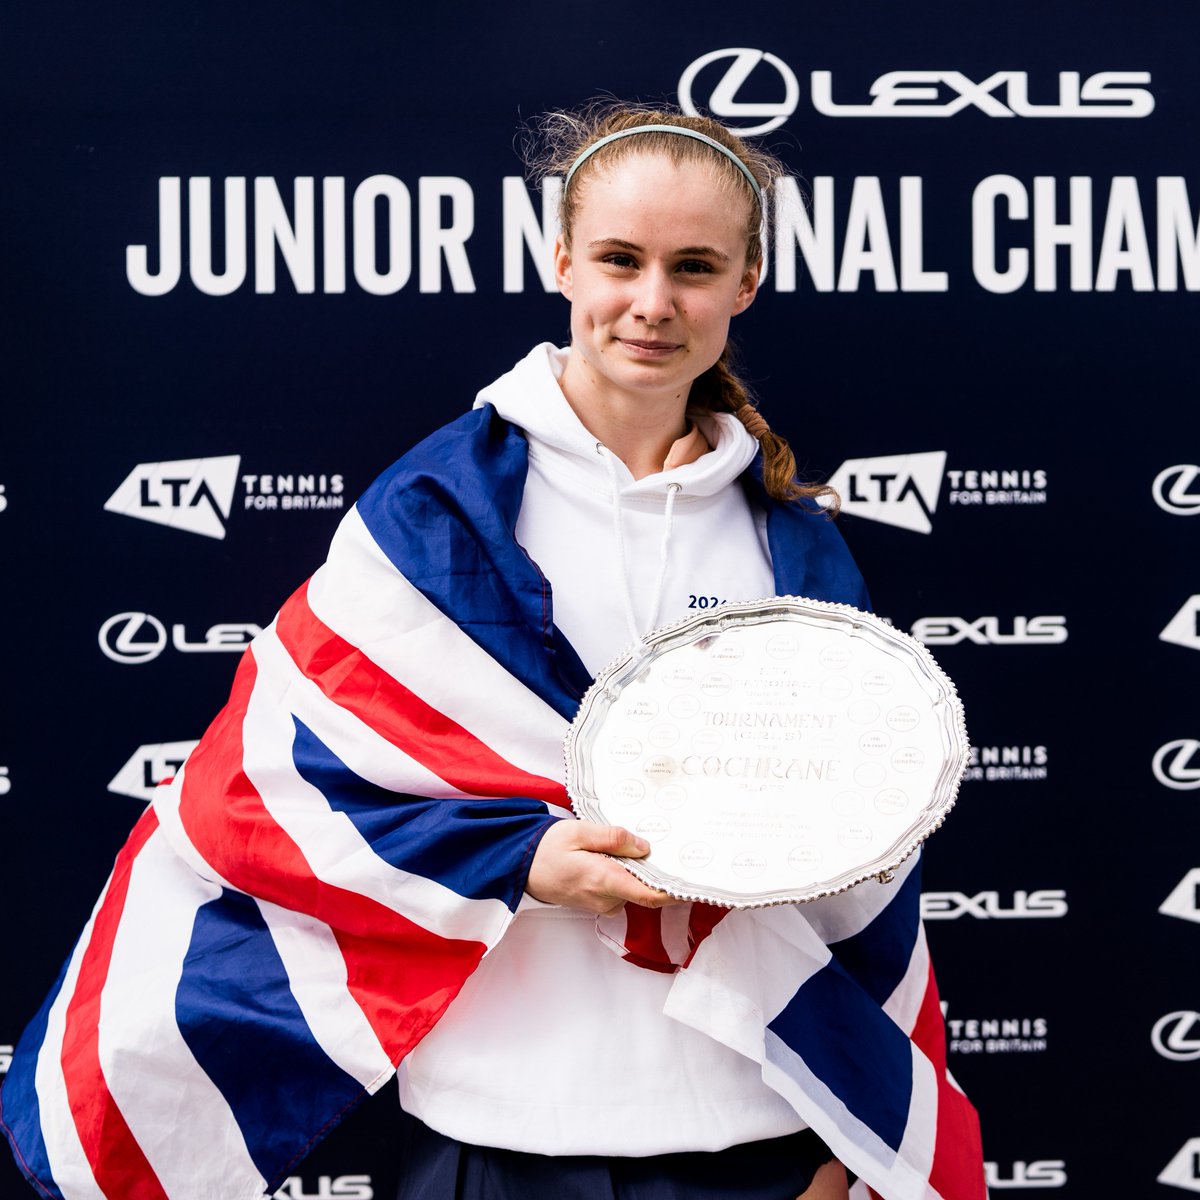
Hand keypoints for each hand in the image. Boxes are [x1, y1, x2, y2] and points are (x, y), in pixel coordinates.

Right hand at [525, 819, 682, 914]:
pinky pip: (623, 891)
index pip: (649, 895)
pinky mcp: (599, 903)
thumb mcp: (579, 832)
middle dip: (660, 872)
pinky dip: (628, 876)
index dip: (675, 893)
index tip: (696, 884)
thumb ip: (613, 839)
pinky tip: (624, 857)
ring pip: (635, 890)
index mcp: (603, 880)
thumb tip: (644, 847)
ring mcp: (602, 904)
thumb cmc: (548, 848)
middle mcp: (606, 898)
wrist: (521, 868)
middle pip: (646, 891)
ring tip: (643, 846)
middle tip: (676, 848)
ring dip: (641, 872)